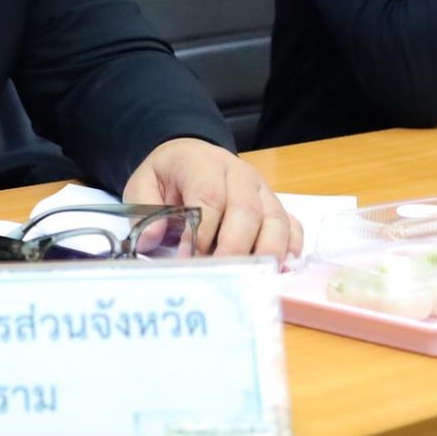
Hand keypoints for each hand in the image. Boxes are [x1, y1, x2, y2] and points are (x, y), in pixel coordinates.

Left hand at [122, 138, 300, 259]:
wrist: (191, 156)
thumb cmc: (169, 177)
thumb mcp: (144, 184)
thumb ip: (145, 209)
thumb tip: (151, 240)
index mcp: (203, 163)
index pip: (209, 195)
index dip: (201, 230)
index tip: (188, 258)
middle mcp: (239, 174)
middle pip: (247, 210)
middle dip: (235, 247)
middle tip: (221, 275)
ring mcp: (262, 190)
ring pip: (275, 219)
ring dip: (266, 252)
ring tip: (253, 279)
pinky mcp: (275, 206)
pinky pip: (292, 225)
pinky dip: (290, 248)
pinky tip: (279, 270)